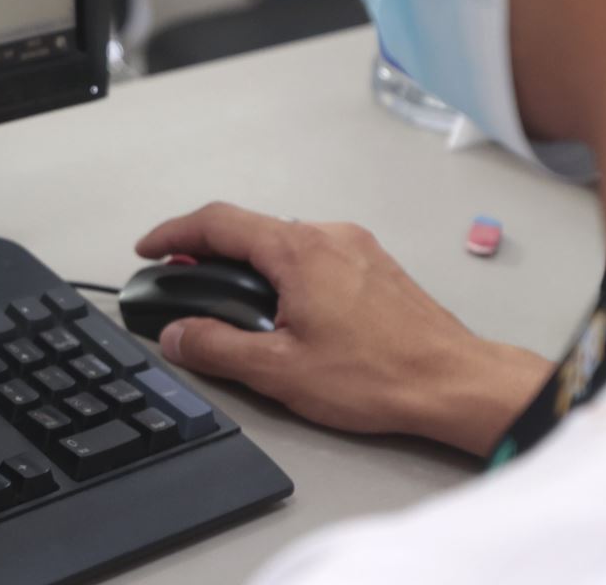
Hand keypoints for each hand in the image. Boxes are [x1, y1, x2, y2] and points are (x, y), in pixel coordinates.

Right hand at [135, 203, 551, 456]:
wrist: (456, 383)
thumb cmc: (382, 375)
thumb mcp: (279, 370)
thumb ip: (217, 347)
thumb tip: (177, 334)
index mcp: (297, 250)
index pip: (216, 222)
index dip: (172, 234)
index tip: (149, 249)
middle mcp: (327, 236)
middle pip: (248, 229)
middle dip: (206, 255)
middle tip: (182, 285)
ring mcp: (355, 247)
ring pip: (282, 242)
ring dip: (247, 265)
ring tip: (233, 307)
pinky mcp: (374, 266)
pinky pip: (313, 255)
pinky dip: (283, 271)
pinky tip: (285, 311)